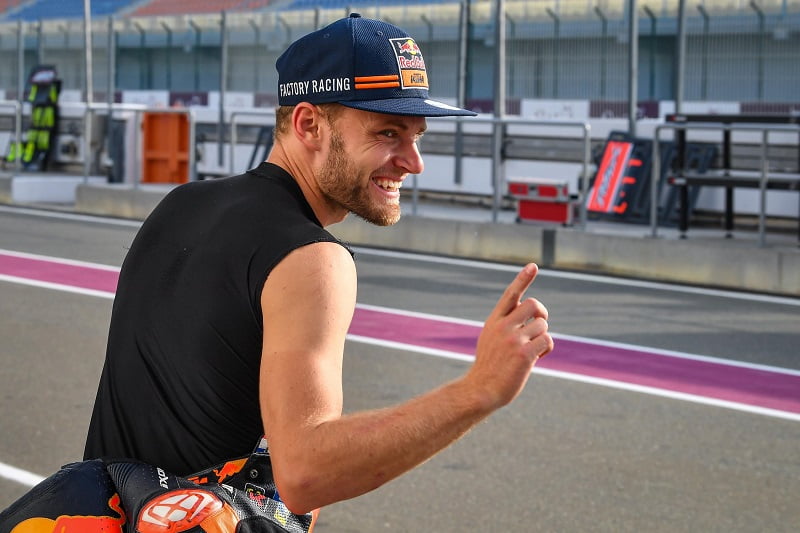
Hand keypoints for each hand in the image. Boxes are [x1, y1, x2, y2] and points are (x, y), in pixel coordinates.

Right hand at [467, 263, 553, 408]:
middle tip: (540, 324)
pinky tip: (537, 358)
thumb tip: (535, 316)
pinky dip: (547, 349)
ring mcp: (513, 339)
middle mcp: (503, 326)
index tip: (533, 266)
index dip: (523, 279)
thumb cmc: (490, 366)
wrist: (481, 389)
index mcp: (494, 321)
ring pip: (543, 325)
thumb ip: (507, 324)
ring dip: (543, 337)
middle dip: (542, 312)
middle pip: (534, 305)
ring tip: (533, 350)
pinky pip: (547, 341)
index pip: (511, 294)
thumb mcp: (491, 339)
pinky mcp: (524, 354)